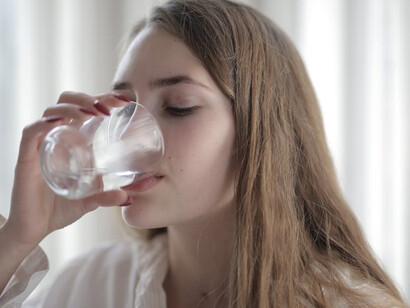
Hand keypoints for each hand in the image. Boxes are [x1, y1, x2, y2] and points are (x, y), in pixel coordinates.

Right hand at [3, 91, 131, 246]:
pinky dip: (45, 123)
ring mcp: (41, 145)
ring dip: (73, 106)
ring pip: (52, 111)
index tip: (125, 100)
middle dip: (88, 98)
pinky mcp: (26, 157)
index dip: (103, 98)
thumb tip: (130, 198)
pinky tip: (60, 122)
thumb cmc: (60, 208)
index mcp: (72, 140)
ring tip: (92, 114)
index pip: (85, 108)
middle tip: (109, 109)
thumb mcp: (91, 200)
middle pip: (67, 101)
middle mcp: (56, 137)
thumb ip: (109, 196)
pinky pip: (32, 132)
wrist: (35, 229)